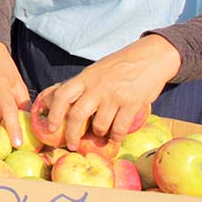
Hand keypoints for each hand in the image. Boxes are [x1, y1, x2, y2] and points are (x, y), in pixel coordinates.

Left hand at [46, 35, 180, 149]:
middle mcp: (97, 87)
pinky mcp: (132, 104)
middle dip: (71, 134)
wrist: (150, 57)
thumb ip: (82, 85)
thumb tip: (59, 99)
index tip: (50, 127)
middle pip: (76, 115)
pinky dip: (115, 137)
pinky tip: (114, 138)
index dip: (53, 113)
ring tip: (99, 133)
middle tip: (71, 144)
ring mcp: (115, 96)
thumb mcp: (96, 70)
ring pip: (99, 125)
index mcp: (86, 77)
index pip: (62, 94)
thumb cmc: (120, 65)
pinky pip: (119, 129)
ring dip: (97, 134)